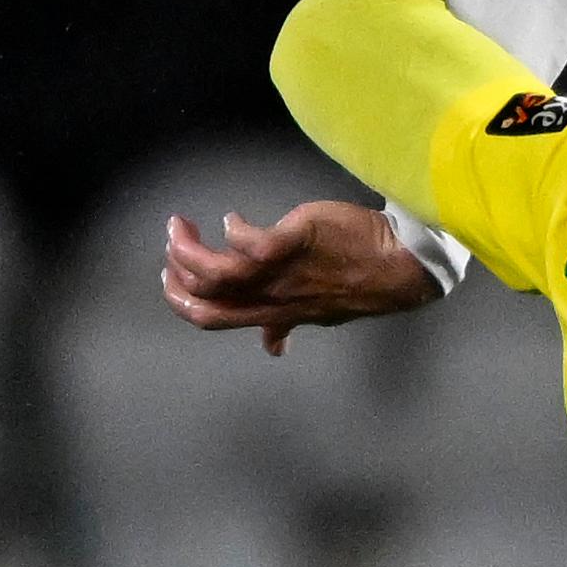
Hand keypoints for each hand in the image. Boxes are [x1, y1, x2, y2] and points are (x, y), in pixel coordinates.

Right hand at [162, 201, 441, 354]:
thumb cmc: (353, 280)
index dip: (181, 300)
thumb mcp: (316, 312)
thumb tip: (272, 347)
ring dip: (189, 248)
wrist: (397, 265)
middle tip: (172, 243)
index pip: (211, 317)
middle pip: (206, 298)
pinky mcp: (295, 240)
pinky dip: (235, 231)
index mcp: (269, 311)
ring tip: (181, 225)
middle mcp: (271, 296)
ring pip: (219, 271)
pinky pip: (252, 242)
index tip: (169, 277)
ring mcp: (282, 271)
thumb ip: (285, 323)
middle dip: (177, 272)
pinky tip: (234, 219)